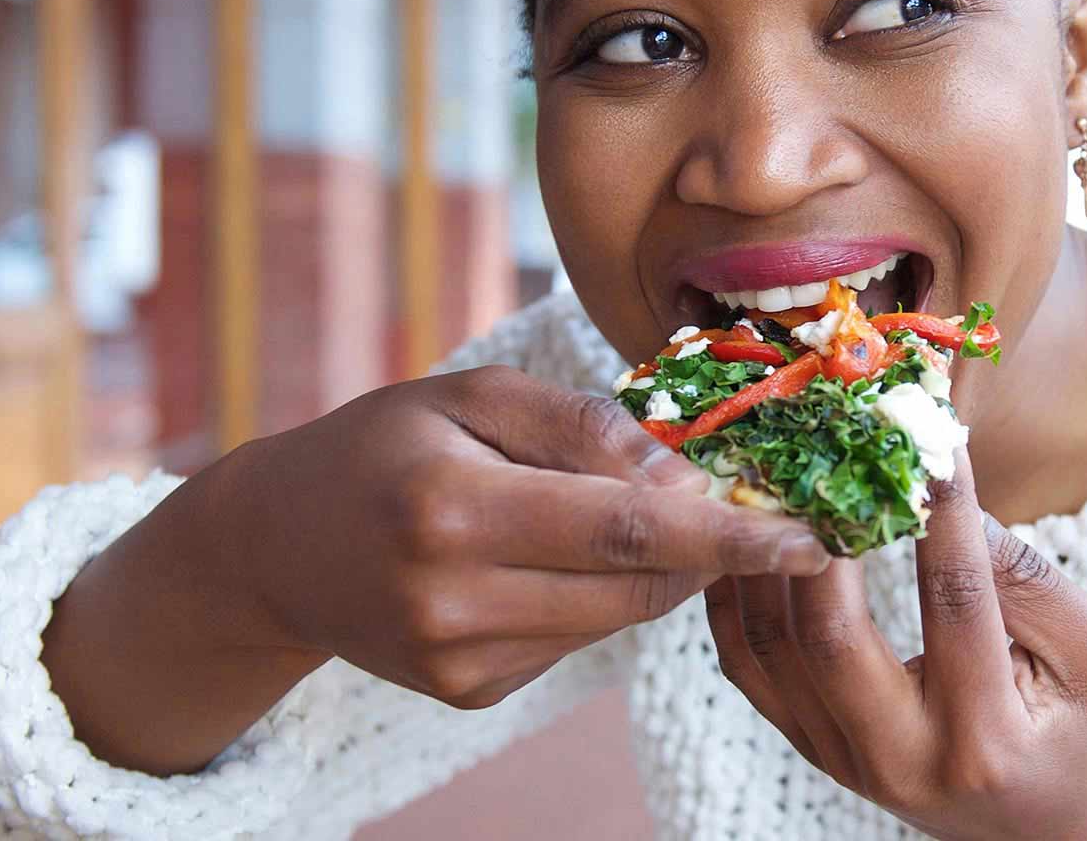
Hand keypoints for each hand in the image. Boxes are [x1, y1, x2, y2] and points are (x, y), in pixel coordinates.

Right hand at [228, 364, 832, 705]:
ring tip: (633, 509)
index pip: (628, 529)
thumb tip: (686, 474)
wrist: (274, 546)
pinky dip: (600, 595)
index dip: (730, 534)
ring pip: (619, 618)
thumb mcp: (474, 396)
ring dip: (660, 568)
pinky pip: (579, 639)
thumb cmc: (384, 444)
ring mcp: (460, 660)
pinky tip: (556, 554)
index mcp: (451, 508)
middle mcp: (453, 599)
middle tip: (756, 503)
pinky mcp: (469, 692)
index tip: (812, 537)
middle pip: (636, 582)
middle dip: (710, 546)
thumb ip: (583, 428)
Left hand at [705, 451, 1086, 840]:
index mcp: (985, 738)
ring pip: (773, 646)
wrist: (1042, 826)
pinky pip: (747, 663)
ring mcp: (842, 760)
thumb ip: (1031, 579)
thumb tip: (945, 491)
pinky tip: (754, 531)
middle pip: (831, 634)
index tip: (929, 435)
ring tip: (782, 476)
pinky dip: (739, 592)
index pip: (954, 603)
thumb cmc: (1078, 724)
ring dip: (768, 553)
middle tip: (827, 450)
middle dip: (822, 533)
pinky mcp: (809, 747)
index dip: (942, 513)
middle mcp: (900, 760)